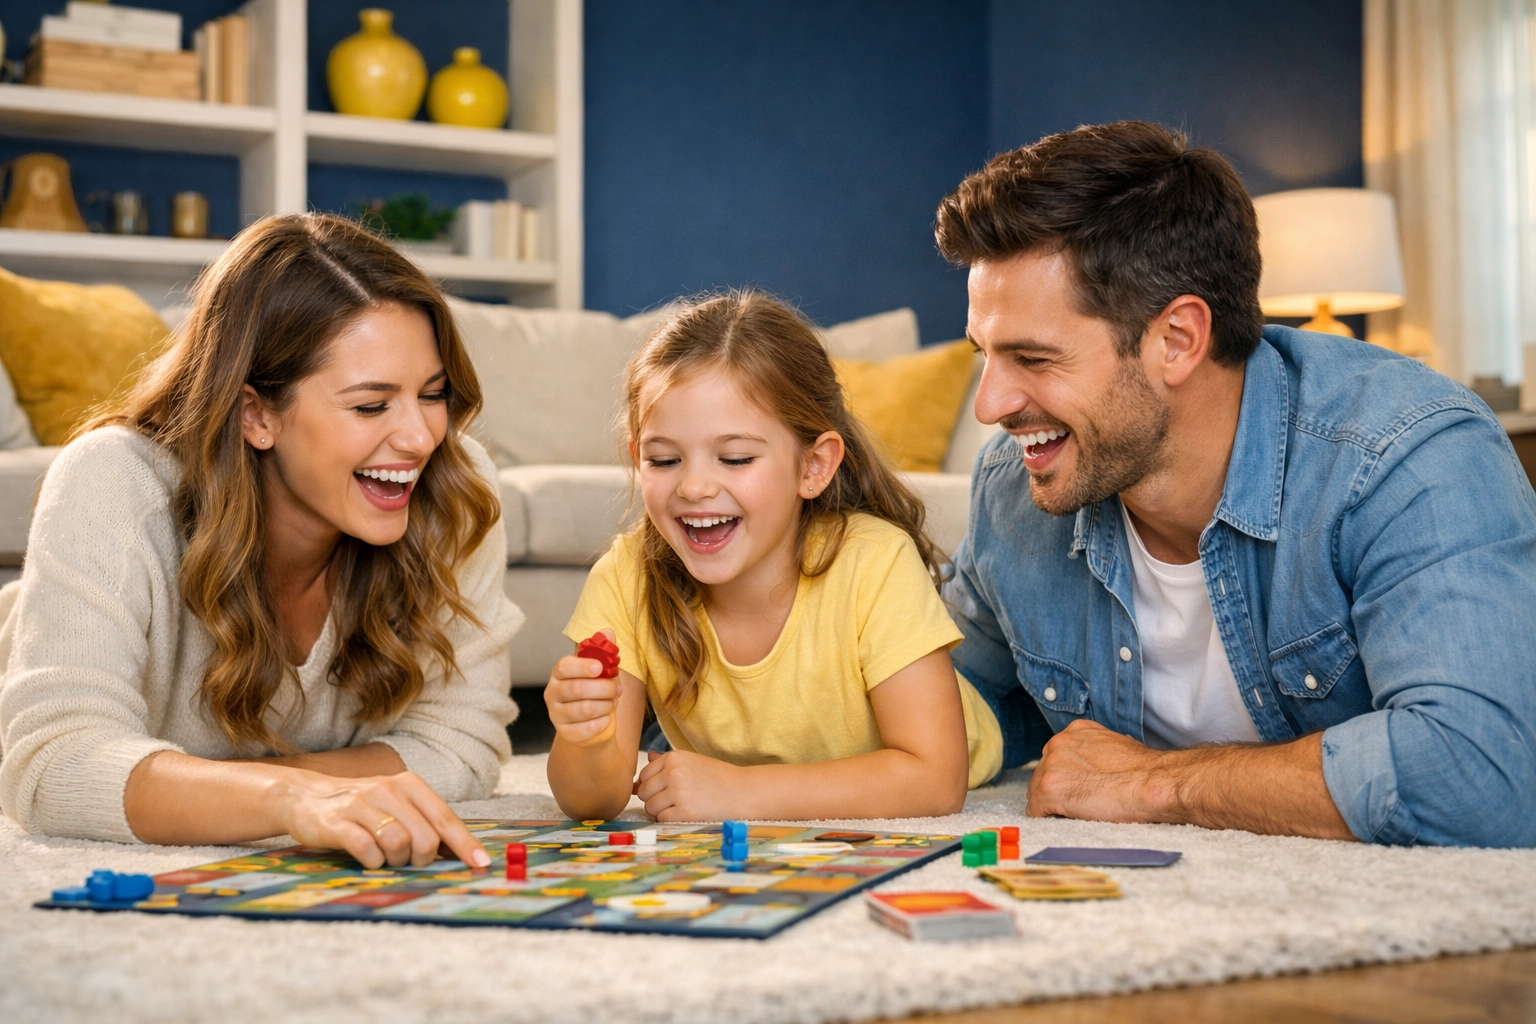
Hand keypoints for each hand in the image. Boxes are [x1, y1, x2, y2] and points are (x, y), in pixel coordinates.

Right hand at [273, 769, 490, 869]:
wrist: (306, 797)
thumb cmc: (362, 807)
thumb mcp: (397, 805)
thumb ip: (426, 822)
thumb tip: (462, 852)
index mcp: (409, 785)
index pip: (445, 818)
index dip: (465, 845)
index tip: (481, 865)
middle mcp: (388, 790)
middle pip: (425, 837)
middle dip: (422, 858)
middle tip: (408, 859)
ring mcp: (361, 805)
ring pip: (399, 844)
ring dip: (396, 861)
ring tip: (384, 856)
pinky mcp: (337, 823)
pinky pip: (367, 851)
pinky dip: (373, 862)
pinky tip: (368, 858)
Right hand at [545, 628, 620, 746]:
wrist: (596, 725)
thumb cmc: (597, 692)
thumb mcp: (602, 671)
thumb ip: (603, 651)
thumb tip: (608, 632)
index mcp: (559, 674)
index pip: (564, 666)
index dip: (582, 666)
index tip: (599, 668)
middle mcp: (552, 694)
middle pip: (577, 689)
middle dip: (604, 688)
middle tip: (616, 689)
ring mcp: (556, 715)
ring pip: (585, 709)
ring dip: (606, 705)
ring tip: (612, 702)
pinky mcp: (566, 734)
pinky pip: (588, 728)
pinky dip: (603, 722)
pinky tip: (606, 718)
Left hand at [634, 750, 744, 820]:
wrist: (743, 792)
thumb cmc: (717, 778)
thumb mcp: (691, 762)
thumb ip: (664, 764)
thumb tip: (639, 771)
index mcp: (674, 757)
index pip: (643, 775)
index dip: (652, 786)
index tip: (666, 790)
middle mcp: (674, 772)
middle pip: (644, 792)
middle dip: (654, 799)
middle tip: (674, 801)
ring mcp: (679, 792)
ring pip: (650, 807)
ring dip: (661, 811)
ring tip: (681, 806)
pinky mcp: (685, 812)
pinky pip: (661, 819)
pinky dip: (670, 820)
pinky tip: (686, 814)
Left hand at [1026, 719, 1168, 822]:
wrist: (1152, 782)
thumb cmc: (1144, 771)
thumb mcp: (1117, 746)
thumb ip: (1096, 752)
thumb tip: (1093, 767)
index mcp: (1075, 731)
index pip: (1057, 757)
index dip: (1067, 777)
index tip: (1078, 789)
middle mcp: (1058, 743)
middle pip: (1042, 773)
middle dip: (1057, 790)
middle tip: (1078, 805)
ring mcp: (1051, 765)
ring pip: (1037, 792)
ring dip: (1053, 805)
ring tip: (1078, 813)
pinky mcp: (1049, 789)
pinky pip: (1036, 811)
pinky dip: (1049, 818)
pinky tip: (1069, 820)